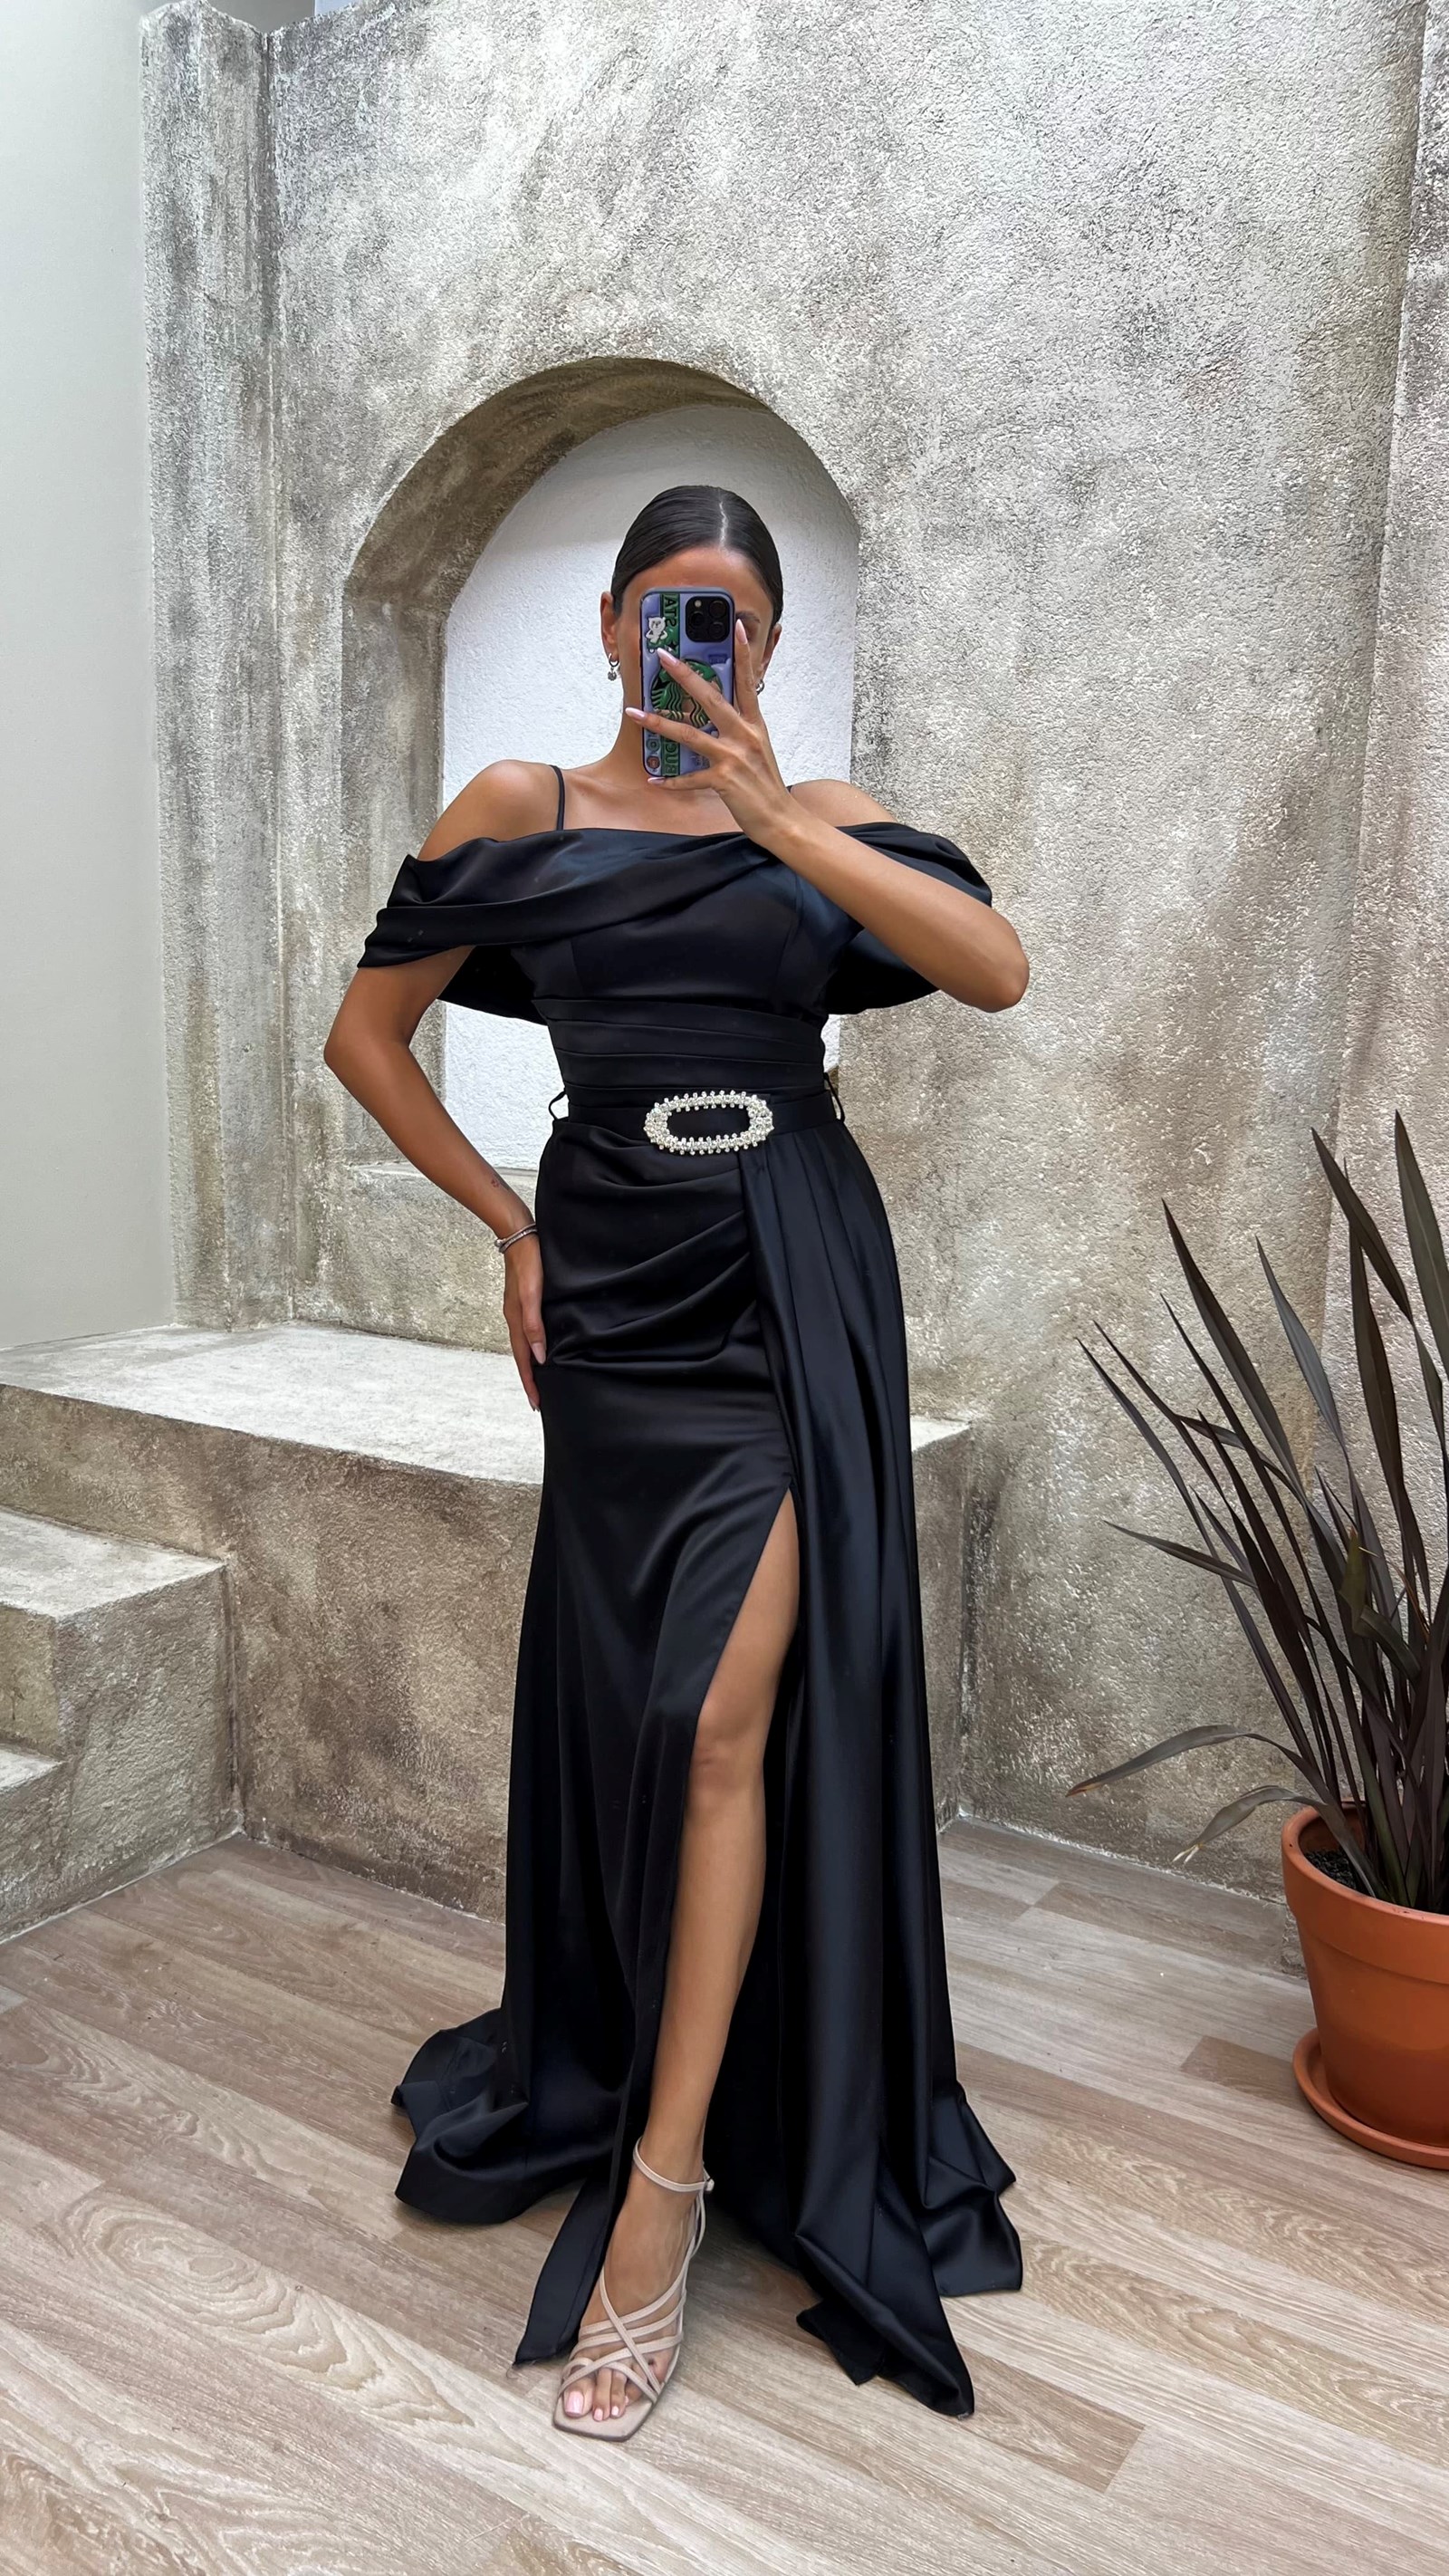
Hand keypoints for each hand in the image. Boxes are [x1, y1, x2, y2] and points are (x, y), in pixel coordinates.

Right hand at [502, 1233, 545, 1409]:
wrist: (518, 1234)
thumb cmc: (528, 1262)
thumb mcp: (532, 1294)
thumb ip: (534, 1324)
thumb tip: (539, 1356)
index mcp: (515, 1320)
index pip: (523, 1360)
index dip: (530, 1382)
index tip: (536, 1404)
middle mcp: (514, 1318)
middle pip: (522, 1356)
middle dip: (529, 1378)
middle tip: (538, 1399)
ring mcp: (517, 1309)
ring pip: (524, 1344)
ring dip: (531, 1363)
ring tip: (540, 1379)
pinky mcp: (522, 1301)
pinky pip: (527, 1331)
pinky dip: (533, 1345)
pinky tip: (541, 1345)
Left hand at [623, 622, 792, 845]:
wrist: (782, 820)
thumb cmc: (768, 787)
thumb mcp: (759, 750)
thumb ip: (741, 731)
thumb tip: (722, 718)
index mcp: (754, 725)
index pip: (747, 682)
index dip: (742, 653)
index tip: (735, 626)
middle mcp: (744, 735)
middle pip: (710, 698)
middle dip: (684, 675)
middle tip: (663, 657)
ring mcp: (733, 757)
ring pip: (689, 734)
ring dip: (658, 723)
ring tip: (634, 714)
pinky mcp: (724, 780)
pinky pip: (690, 778)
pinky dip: (671, 781)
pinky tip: (654, 780)